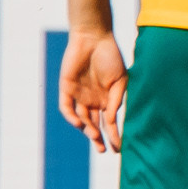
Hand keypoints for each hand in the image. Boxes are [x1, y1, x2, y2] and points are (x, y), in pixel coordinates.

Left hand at [58, 28, 129, 151]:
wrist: (93, 38)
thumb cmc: (110, 57)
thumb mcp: (120, 81)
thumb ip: (117, 100)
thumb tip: (112, 121)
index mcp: (106, 99)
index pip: (109, 122)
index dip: (114, 135)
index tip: (119, 148)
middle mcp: (92, 100)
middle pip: (94, 124)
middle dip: (98, 139)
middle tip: (103, 150)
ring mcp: (79, 95)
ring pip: (81, 118)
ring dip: (87, 129)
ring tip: (94, 137)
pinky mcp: (66, 88)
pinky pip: (67, 107)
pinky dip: (72, 116)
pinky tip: (80, 123)